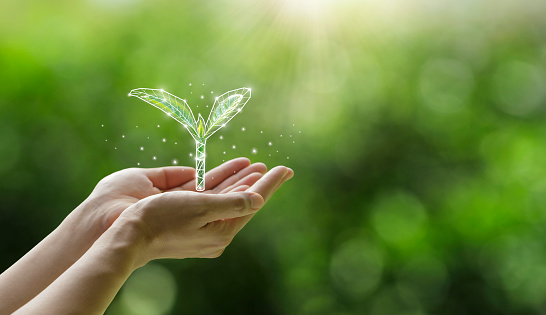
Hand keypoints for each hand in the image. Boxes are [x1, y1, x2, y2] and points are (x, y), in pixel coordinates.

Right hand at [113, 165, 293, 266]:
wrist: (128, 237)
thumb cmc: (160, 219)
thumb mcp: (199, 208)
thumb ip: (232, 203)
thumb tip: (260, 198)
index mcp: (222, 232)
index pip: (253, 202)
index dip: (270, 183)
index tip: (286, 169)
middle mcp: (216, 234)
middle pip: (244, 202)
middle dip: (260, 183)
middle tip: (280, 169)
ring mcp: (204, 231)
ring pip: (229, 201)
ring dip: (243, 183)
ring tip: (258, 168)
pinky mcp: (192, 226)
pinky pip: (215, 203)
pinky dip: (225, 189)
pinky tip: (231, 180)